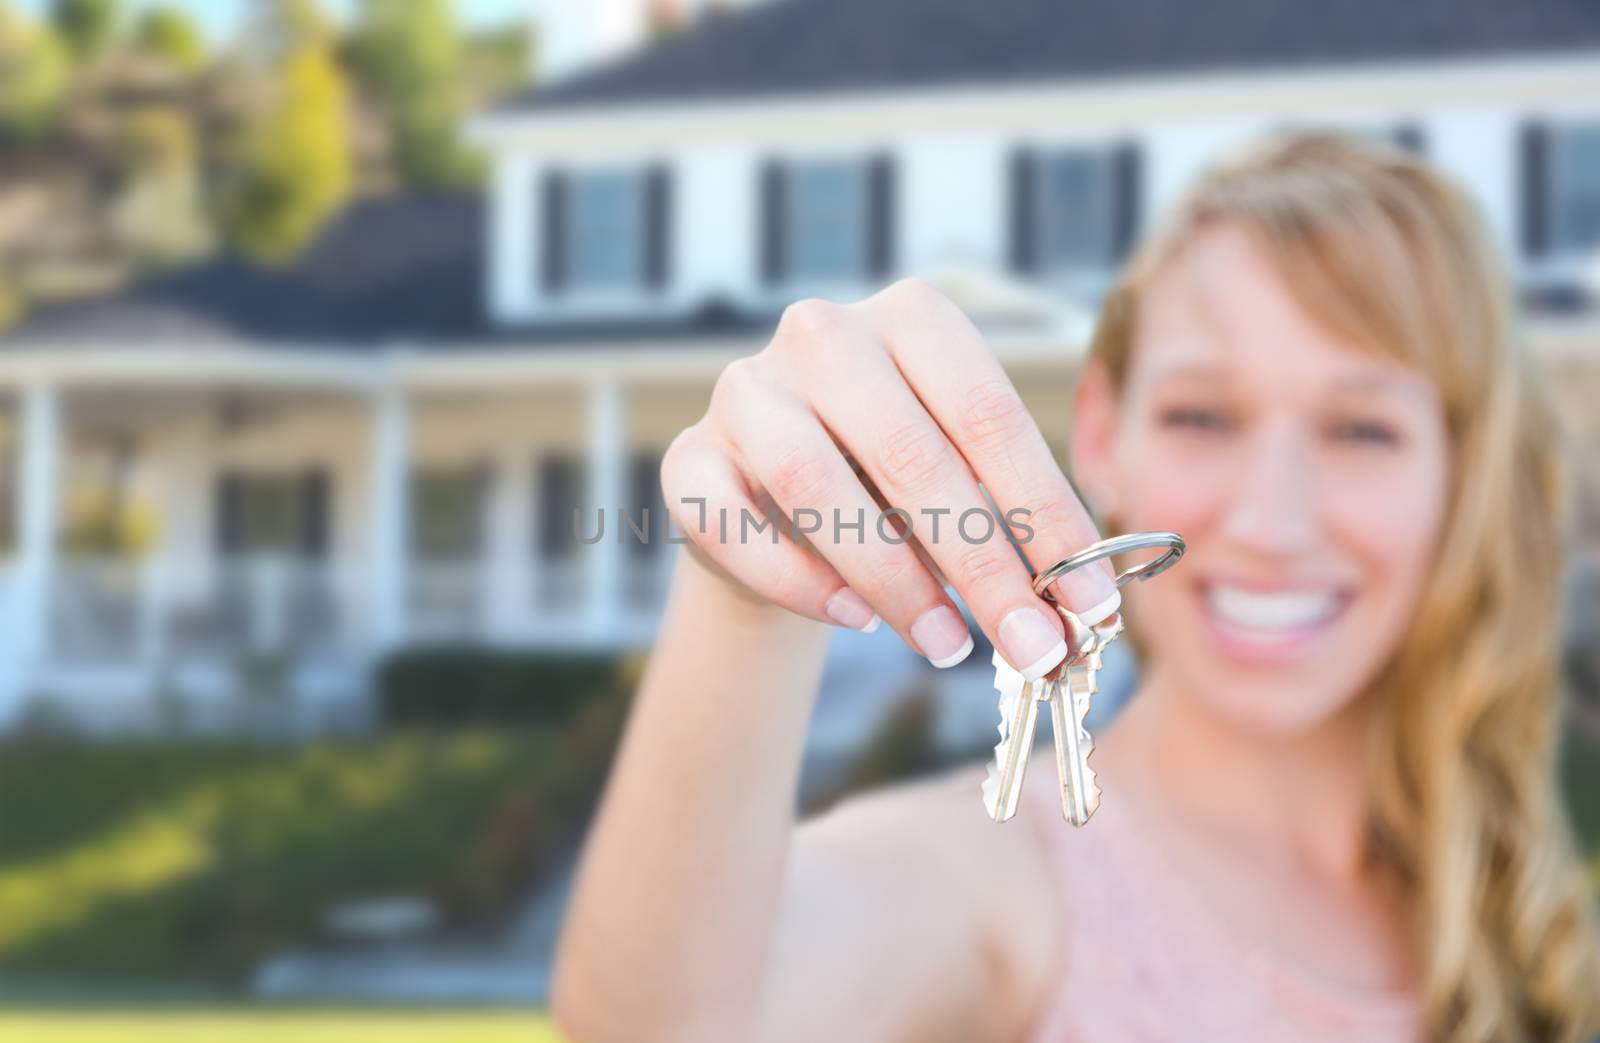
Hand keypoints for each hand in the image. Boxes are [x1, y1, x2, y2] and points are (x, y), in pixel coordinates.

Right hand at [661, 279, 1119, 680]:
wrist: (781, 505)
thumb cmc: (896, 487)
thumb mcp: (964, 483)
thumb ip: (1014, 525)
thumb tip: (1081, 611)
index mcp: (912, 317)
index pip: (990, 416)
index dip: (1046, 515)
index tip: (1090, 603)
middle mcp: (823, 334)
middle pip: (912, 454)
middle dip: (984, 568)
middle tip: (1033, 649)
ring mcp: (745, 389)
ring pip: (814, 483)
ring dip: (895, 580)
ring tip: (949, 645)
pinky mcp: (689, 457)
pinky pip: (733, 524)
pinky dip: (798, 580)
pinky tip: (853, 619)